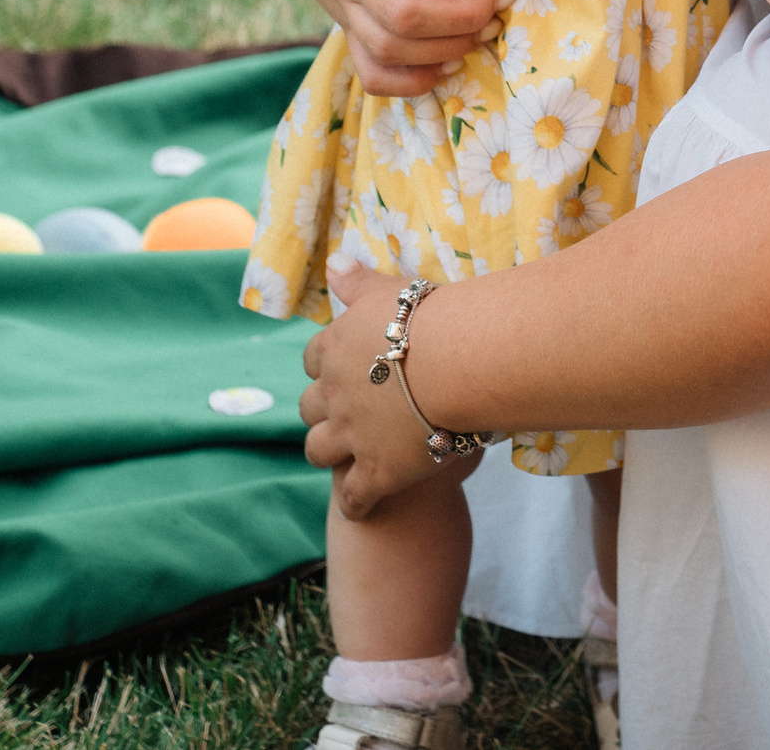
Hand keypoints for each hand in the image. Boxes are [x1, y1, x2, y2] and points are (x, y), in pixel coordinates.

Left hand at [299, 264, 451, 518]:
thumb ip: (359, 282)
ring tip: (342, 458)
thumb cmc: (431, 320)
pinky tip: (361, 507)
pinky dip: (355, 503)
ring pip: (320, 451)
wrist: (459, 362)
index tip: (337, 369)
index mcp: (334, 350)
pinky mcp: (377, 472)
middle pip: (309, 408)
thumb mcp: (390, 292)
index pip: (314, 360)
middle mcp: (333, 395)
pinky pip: (355, 496)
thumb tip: (333, 263)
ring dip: (328, 454)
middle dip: (321, 412)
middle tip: (341, 414)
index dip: (325, 366)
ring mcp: (351, 436)